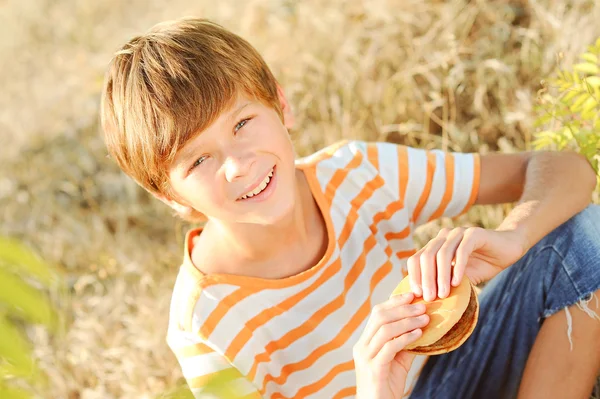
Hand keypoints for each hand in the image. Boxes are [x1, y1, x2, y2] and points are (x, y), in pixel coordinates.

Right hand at [353, 292, 428, 398]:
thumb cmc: (387, 386)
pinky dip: (405, 337)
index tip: (412, 294)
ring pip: (385, 330)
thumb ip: (405, 343)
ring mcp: (366, 357)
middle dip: (402, 308)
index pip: (377, 313)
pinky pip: (390, 347)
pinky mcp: (374, 369)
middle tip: (422, 305)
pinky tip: (419, 334)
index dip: (394, 301)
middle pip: (379, 317)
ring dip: (407, 321)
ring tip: (425, 318)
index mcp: (365, 342)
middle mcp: (362, 346)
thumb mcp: (398, 360)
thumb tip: (421, 326)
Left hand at [407, 227, 526, 301]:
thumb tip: (428, 302)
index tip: (417, 295)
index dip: (414, 276)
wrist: (508, 249)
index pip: (416, 259)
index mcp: (435, 245)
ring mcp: (458, 233)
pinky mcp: (474, 233)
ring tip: (443, 294)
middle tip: (430, 297)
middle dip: (426, 279)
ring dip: (441, 276)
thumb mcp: (459, 278)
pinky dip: (458, 268)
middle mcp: (443, 236)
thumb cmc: (482, 264)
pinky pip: (462, 251)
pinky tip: (457, 282)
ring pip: (442, 254)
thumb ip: (445, 283)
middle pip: (426, 257)